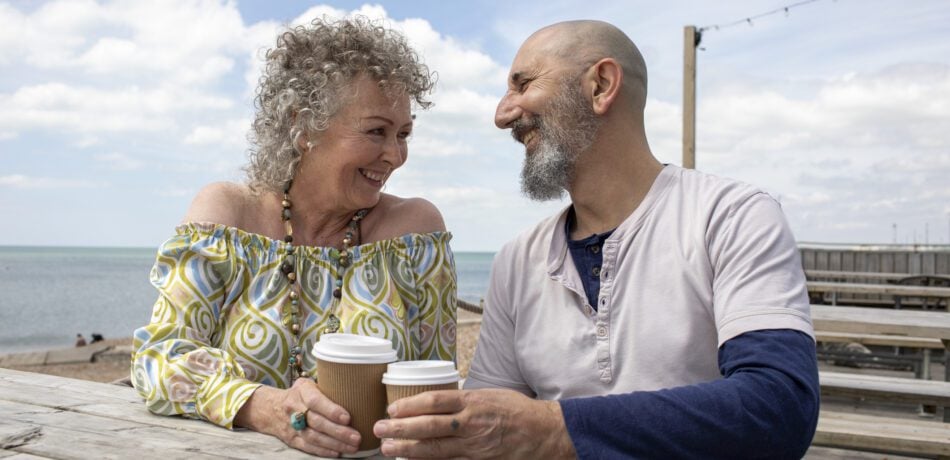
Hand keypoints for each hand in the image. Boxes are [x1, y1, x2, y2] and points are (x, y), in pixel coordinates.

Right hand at [235, 377, 360, 456]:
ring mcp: (291, 425)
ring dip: (334, 444)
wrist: (269, 408)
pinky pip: (307, 447)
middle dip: (338, 432)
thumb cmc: (300, 394)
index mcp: (301, 391)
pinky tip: (337, 452)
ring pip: (313, 437)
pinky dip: (323, 451)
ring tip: (352, 447)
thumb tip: (357, 392)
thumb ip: (328, 388)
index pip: (315, 401)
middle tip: (356, 437)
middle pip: (317, 422)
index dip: (331, 410)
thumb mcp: (309, 384)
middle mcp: (294, 407)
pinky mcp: (291, 439)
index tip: (347, 418)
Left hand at [373, 389, 575, 458]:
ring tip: (389, 448)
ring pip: (435, 448)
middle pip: (429, 426)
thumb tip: (436, 402)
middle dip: (401, 428)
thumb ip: (464, 400)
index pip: (435, 401)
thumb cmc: (517, 411)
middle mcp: (471, 423)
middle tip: (379, 429)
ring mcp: (475, 446)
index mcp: (473, 401)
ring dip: (409, 449)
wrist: (545, 433)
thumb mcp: (489, 395)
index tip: (392, 408)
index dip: (410, 405)